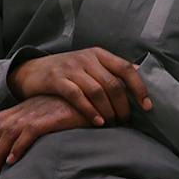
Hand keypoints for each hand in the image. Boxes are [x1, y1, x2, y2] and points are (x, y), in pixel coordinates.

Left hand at [0, 95, 90, 178]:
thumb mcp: (44, 114)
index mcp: (20, 109)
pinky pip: (28, 134)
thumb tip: (15, 145)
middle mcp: (23, 110)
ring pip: (7, 134)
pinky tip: (12, 161)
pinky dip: (18, 147)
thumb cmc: (68, 108)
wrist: (89, 96)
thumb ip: (30, 125)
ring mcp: (35, 114)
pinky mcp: (48, 119)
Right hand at [11, 47, 151, 125]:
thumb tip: (140, 71)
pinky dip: (89, 111)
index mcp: (99, 54)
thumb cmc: (67, 72)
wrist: (31, 70)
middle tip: (126, 121)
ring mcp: (71, 68)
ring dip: (108, 110)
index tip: (147, 107)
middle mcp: (87, 58)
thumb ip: (111, 68)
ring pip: (97, 91)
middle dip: (123, 105)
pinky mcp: (56, 79)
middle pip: (113, 83)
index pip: (126, 68)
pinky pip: (77, 96)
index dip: (139, 88)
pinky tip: (97, 122)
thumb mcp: (89, 64)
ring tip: (112, 124)